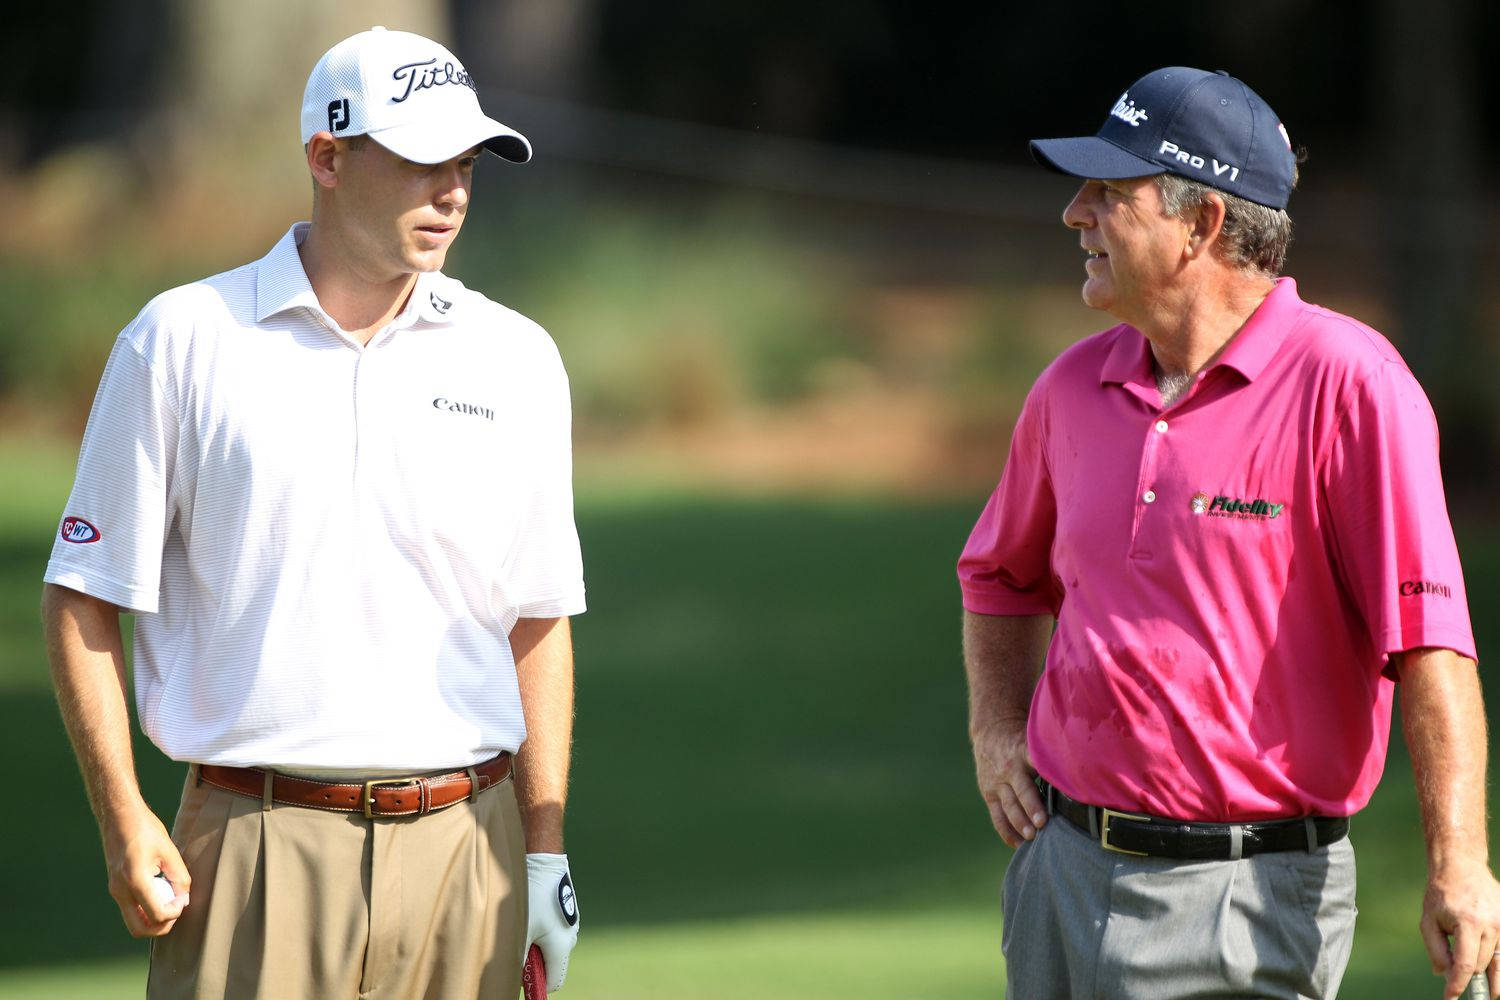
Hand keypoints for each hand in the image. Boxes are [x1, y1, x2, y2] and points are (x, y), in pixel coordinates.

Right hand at [102, 805, 189, 936]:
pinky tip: (160, 893)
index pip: (156, 915)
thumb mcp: (168, 850)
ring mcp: (115, 890)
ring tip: (170, 900)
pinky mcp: (115, 887)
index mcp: (135, 880)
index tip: (183, 899)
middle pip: (139, 929)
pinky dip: (146, 910)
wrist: (119, 816)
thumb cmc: (145, 828)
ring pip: (133, 922)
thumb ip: (179, 876)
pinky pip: (130, 910)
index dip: (175, 913)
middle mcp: (120, 890)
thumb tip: (184, 899)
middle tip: (177, 909)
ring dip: (153, 919)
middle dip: (161, 926)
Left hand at [525, 853, 578, 989]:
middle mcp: (570, 938)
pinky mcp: (565, 913)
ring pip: (551, 947)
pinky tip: (531, 912)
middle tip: (517, 946)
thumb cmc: (531, 896)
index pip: (554, 982)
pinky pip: (553, 931)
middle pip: (551, 964)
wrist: (544, 861)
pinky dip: (541, 930)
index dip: (537, 984)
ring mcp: (570, 925)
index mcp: (561, 947)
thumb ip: (518, 957)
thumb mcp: (520, 929)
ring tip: (523, 924)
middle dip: (534, 962)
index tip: (522, 977)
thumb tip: (515, 973)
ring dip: (536, 944)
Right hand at [971, 719, 1046, 847]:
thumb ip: (1052, 756)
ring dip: (1019, 823)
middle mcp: (1010, 769)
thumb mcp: (1036, 740)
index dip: (1046, 776)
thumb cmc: (1023, 740)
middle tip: (1041, 823)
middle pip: (1021, 790)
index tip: (1058, 789)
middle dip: (1031, 807)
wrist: (991, 731)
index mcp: (1025, 752)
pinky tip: (1018, 844)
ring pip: (1008, 806)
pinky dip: (1007, 832)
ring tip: (1031, 838)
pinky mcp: (989, 794)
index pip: (1036, 763)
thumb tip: (1083, 772)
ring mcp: (997, 783)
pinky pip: (997, 817)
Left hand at [1420, 859, 1499, 999]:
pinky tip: (1495, 978)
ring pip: (1496, 962)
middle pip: (1481, 965)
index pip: (1465, 965)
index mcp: (1468, 923)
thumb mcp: (1429, 920)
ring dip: (1489, 976)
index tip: (1450, 998)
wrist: (1462, 868)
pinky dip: (1499, 965)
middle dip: (1470, 977)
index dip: (1458, 985)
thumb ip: (1436, 949)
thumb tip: (1444, 975)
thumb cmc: (1442, 895)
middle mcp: (1492, 925)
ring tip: (1489, 994)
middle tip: (1460, 989)